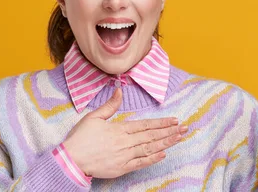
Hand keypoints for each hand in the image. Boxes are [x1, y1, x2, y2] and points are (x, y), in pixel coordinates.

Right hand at [63, 87, 187, 178]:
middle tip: (185, 128)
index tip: (174, 120)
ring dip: (166, 143)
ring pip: (149, 148)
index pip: (145, 124)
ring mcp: (125, 156)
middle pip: (151, 136)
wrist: (72, 159)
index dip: (161, 122)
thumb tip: (119, 90)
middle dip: (169, 131)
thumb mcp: (94, 117)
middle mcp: (125, 142)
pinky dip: (153, 158)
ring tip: (179, 138)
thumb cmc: (81, 138)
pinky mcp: (122, 168)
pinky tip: (163, 154)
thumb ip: (110, 105)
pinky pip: (141, 163)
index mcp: (119, 128)